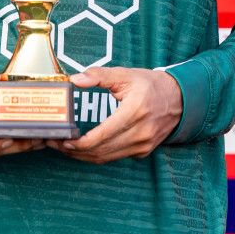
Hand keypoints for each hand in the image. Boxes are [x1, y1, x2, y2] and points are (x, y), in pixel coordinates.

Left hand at [46, 66, 181, 163]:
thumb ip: (99, 75)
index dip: (79, 143)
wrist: (179, 99)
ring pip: (106, 158)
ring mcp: (142, 145)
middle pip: (100, 151)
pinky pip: (114, 157)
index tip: (63, 139)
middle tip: (55, 143)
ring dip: (83, 156)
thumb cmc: (150, 86)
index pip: (102, 136)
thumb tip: (75, 79)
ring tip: (64, 147)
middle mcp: (140, 133)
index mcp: (134, 112)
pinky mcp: (142, 152)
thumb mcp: (125, 75)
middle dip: (74, 151)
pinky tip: (83, 148)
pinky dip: (97, 155)